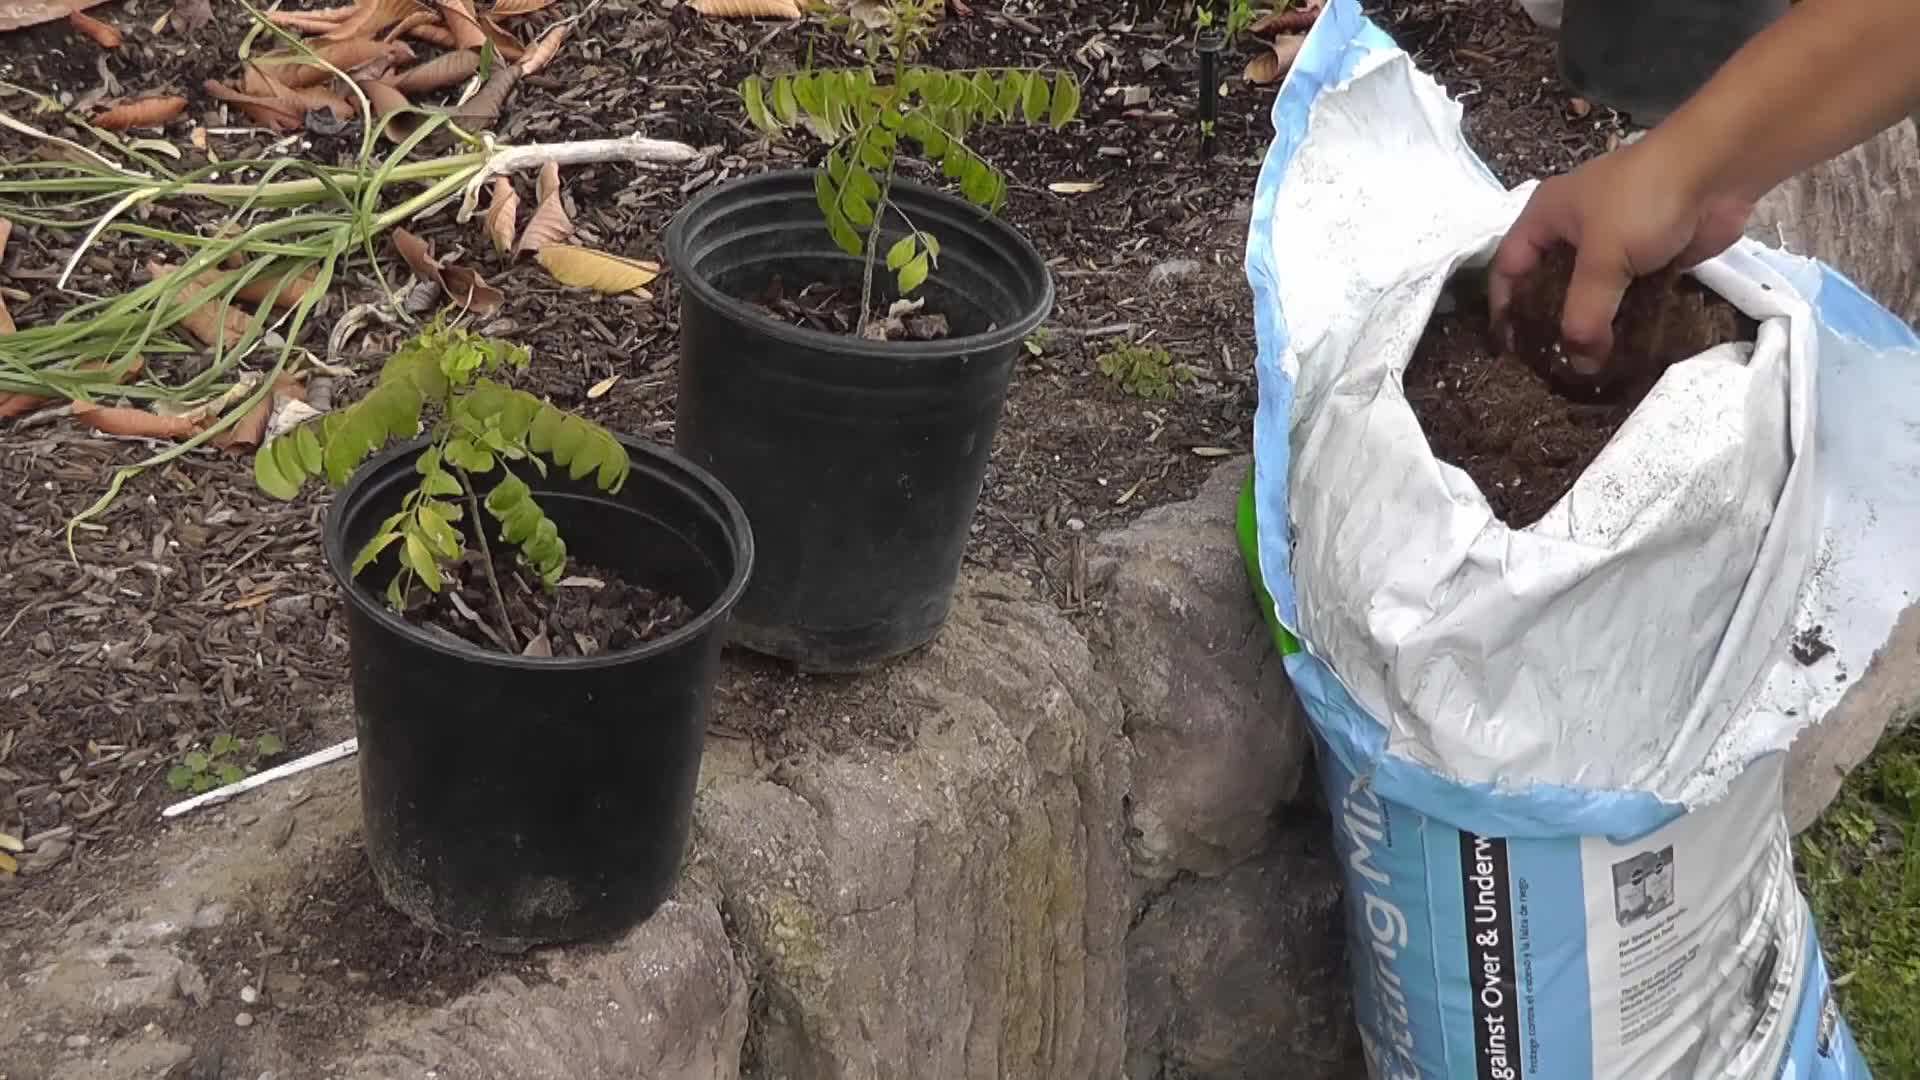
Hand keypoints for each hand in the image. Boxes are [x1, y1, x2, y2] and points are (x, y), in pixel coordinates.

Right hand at [1488, 141, 1754, 371]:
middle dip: (1550, 324)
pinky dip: (1625, 321)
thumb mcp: (1602, 258)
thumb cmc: (1642, 201)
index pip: (1508, 268)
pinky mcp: (1649, 257)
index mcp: (1546, 217)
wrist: (1717, 169)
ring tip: (1587, 367)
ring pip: (1591, 295)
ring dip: (1591, 327)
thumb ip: (1585, 315)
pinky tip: (1624, 351)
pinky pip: (1627, 297)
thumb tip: (1580, 367)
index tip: (1510, 349)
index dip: (1503, 307)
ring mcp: (1614, 244)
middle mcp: (1573, 231)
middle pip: (1548, 286)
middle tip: (1550, 366)